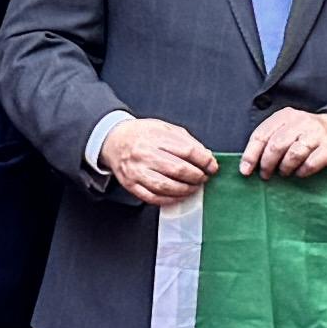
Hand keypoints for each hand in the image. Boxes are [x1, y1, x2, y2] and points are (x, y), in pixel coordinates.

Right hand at [102, 117, 219, 210]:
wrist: (115, 141)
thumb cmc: (142, 134)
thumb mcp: (165, 128)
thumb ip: (187, 141)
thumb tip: (206, 157)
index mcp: (156, 137)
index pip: (187, 151)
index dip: (204, 161)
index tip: (212, 166)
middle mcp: (145, 154)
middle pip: (178, 170)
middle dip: (197, 176)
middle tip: (203, 177)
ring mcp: (137, 171)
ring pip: (166, 187)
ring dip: (186, 190)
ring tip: (193, 187)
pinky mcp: (131, 185)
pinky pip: (153, 197)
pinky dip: (170, 199)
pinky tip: (179, 195)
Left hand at [241, 108, 326, 181]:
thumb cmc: (305, 134)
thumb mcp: (286, 130)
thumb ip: (269, 142)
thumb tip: (248, 165)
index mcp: (285, 116)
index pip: (262, 135)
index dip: (251, 155)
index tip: (245, 171)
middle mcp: (300, 121)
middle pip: (276, 145)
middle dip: (267, 164)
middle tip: (265, 175)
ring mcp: (316, 133)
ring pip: (293, 154)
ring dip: (285, 168)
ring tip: (284, 173)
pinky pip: (310, 163)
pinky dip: (302, 172)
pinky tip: (300, 173)